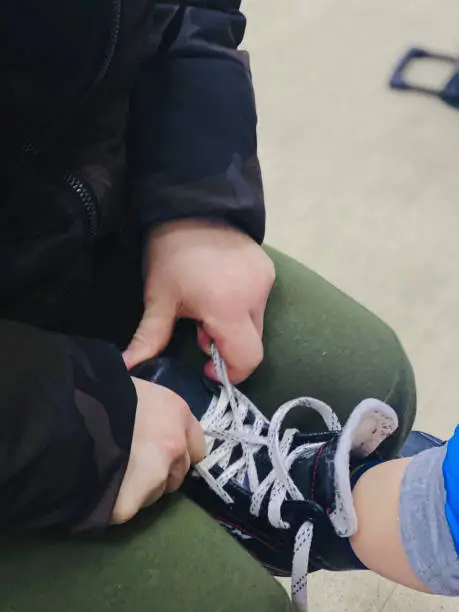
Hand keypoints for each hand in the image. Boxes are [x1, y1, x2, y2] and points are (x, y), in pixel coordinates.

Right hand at [112, 377, 205, 524]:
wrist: (69, 414)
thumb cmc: (99, 393)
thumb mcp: (134, 391)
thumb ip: (150, 411)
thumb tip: (146, 422)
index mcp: (177, 412)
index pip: (197, 446)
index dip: (179, 451)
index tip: (163, 453)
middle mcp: (176, 444)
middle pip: (178, 473)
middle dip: (160, 474)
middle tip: (132, 466)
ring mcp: (158, 474)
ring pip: (156, 494)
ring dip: (141, 491)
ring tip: (113, 475)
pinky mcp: (134, 500)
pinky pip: (128, 509)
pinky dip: (114, 505)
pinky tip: (98, 489)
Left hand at [123, 219, 274, 382]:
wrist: (190, 204)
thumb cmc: (170, 254)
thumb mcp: (159, 298)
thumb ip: (149, 339)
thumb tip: (126, 368)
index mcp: (228, 307)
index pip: (247, 358)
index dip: (230, 372)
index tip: (205, 364)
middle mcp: (255, 297)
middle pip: (252, 343)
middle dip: (227, 347)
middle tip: (201, 328)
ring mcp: (266, 281)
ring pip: (256, 323)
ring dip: (234, 326)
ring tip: (208, 306)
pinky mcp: (268, 269)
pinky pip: (259, 302)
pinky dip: (242, 307)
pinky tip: (221, 290)